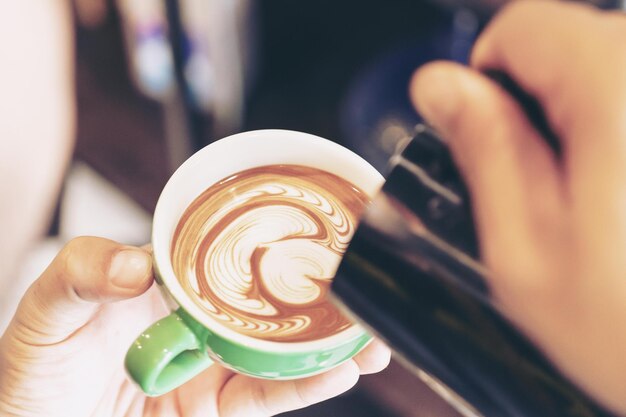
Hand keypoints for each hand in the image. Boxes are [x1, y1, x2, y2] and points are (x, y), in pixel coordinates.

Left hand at [0, 237, 389, 416]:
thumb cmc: (35, 369)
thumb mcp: (46, 308)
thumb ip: (81, 271)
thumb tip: (136, 267)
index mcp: (167, 281)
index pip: (231, 250)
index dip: (277, 239)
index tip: (320, 232)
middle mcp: (197, 319)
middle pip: (270, 299)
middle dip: (321, 294)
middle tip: (363, 285)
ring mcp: (210, 365)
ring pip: (280, 349)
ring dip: (327, 344)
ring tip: (368, 335)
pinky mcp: (216, 409)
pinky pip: (266, 395)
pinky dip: (303, 386)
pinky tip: (335, 372)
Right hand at [411, 1, 625, 413]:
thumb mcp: (524, 249)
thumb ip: (481, 152)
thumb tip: (439, 86)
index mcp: (616, 92)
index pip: (520, 28)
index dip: (483, 81)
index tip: (488, 140)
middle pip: (566, 46)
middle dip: (533, 110)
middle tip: (542, 194)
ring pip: (604, 74)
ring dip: (579, 129)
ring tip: (593, 208)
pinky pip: (625, 105)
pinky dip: (611, 141)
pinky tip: (623, 203)